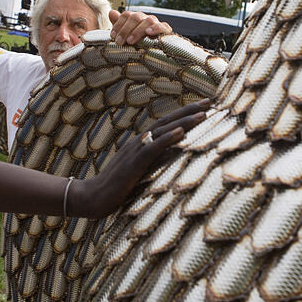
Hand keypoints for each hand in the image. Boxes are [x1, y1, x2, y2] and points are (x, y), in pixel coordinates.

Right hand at [75, 99, 210, 217]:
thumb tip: (175, 157)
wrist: (92, 198)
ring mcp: (135, 151)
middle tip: (210, 103)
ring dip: (184, 122)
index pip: (167, 124)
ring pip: (163, 131)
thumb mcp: (139, 171)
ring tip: (203, 115)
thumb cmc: (116, 188)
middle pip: (168, 121)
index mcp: (141, 143)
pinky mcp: (132, 164)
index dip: (185, 114)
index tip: (205, 107)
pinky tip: (181, 133)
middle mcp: (139, 141)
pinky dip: (167, 139)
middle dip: (190, 111)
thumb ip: (154, 162)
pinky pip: (152, 148)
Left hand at [108, 9, 171, 44]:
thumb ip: (119, 24)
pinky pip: (162, 26)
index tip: (113, 36)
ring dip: (137, 31)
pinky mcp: (165, 29)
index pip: (126, 15)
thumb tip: (111, 12)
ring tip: (130, 41)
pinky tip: (148, 33)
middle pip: (135, 18)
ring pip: (147, 21)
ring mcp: (156, 23)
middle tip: (119, 42)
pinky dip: (155, 28)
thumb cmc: (139, 42)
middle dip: (125, 30)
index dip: (118, 24)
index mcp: (136, 18)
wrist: (158, 49)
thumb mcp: (127, 34)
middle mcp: (145, 18)